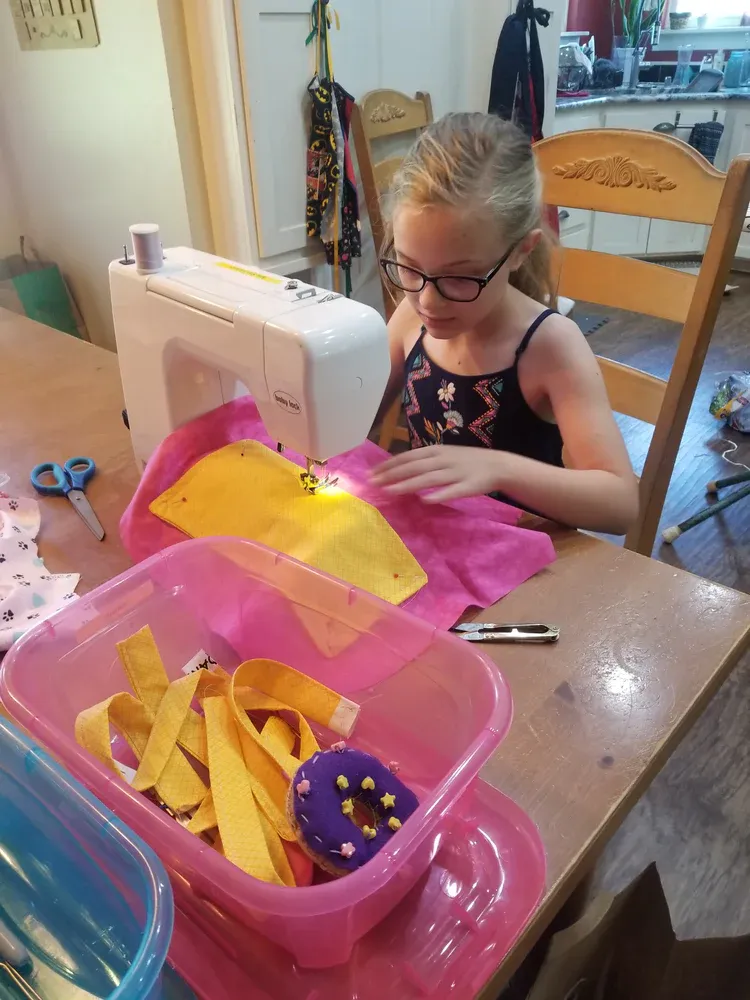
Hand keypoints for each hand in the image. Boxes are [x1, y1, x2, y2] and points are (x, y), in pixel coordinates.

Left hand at [371, 446, 503, 502]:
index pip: (408, 457)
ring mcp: (456, 473)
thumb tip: (399, 469)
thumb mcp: (444, 455)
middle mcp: (444, 460)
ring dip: (408, 485)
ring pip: (428, 479)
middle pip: (414, 467)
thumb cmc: (467, 461)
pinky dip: (438, 495)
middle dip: (392, 475)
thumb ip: (424, 461)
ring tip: (390, 491)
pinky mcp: (468, 486)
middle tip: (373, 484)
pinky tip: (425, 501)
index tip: (372, 473)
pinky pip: (452, 491)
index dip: (389, 465)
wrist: (498, 465)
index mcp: (437, 451)